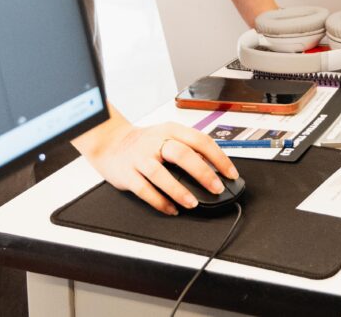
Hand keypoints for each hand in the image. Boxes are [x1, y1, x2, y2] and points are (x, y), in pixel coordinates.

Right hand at [81, 120, 239, 214]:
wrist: (110, 142)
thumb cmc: (144, 142)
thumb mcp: (168, 135)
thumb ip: (188, 147)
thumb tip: (215, 166)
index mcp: (171, 130)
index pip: (200, 140)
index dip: (218, 157)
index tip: (230, 173)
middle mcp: (155, 141)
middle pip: (182, 154)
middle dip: (202, 173)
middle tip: (216, 188)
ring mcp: (140, 157)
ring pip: (161, 174)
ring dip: (179, 190)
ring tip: (193, 203)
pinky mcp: (127, 174)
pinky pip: (144, 190)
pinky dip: (159, 202)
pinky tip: (171, 209)